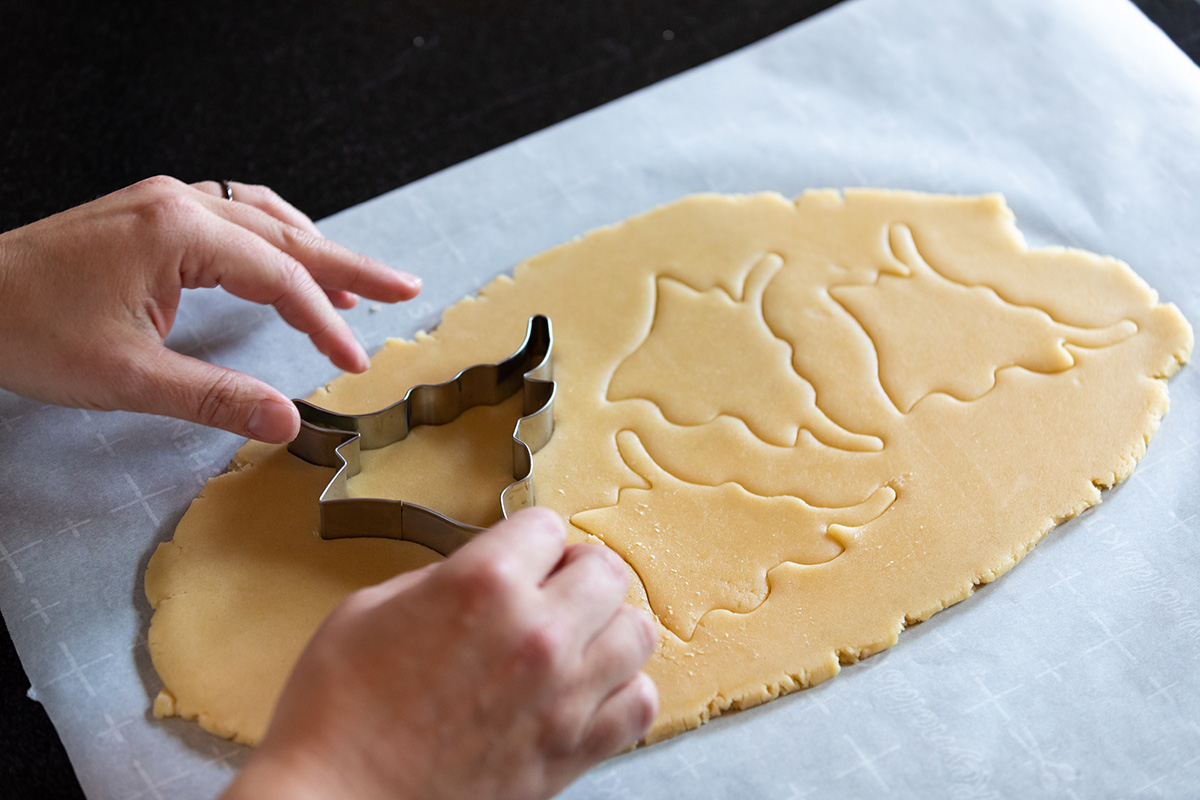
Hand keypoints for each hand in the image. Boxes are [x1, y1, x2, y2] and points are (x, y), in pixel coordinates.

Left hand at [0, 176, 420, 441]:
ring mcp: (165, 202)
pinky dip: (275, 240)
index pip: (279, 277)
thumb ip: (215, 396)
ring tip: (359, 285)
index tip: (354, 361)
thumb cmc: (28, 328)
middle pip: (288, 236)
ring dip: (316, 250)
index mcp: (178, 232)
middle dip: (350, 267)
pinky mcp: (153, 212)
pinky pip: (234, 216)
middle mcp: (179, 204)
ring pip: (265, 220)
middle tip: (404, 286)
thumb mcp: (128, 376)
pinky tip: (290, 256)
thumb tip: (286, 420)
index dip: (324, 323)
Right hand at [223, 508, 659, 799]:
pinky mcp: (572, 752)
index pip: (547, 526)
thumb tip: (482, 574)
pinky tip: (589, 690)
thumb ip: (441, 579)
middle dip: (577, 571)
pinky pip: (639, 704)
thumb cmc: (337, 710)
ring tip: (576, 639)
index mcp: (483, 583)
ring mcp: (563, 695)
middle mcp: (537, 632)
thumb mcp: (370, 607)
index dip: (528, 539)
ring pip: (636, 632)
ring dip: (607, 627)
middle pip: (607, 571)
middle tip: (550, 590)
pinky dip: (622, 690)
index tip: (518, 557)